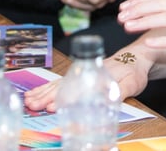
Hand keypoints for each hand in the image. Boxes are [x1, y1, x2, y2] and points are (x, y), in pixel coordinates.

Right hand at [23, 46, 152, 113]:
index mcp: (96, 75)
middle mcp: (84, 73)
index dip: (63, 98)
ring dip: (42, 92)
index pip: (76, 88)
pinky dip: (48, 88)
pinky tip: (39, 93)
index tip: (51, 107)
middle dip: (45, 96)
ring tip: (29, 100)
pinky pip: (60, 81)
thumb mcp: (132, 83)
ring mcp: (80, 73)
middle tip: (32, 106)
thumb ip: (120, 92)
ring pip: (58, 83)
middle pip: (62, 85)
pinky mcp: (79, 75)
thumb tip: (108, 103)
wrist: (136, 56)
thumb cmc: (135, 71)